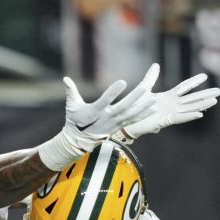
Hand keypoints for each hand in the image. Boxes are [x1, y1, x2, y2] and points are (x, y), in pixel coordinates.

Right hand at [38, 65, 160, 170]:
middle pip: (123, 107)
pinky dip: (143, 114)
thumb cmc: (74, 120)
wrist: (79, 140)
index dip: (113, 92)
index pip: (105, 100)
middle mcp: (106, 118)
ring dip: (143, 107)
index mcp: (94, 112)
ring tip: (154, 99)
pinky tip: (153, 108)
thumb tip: (65, 79)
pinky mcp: (119, 126)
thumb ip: (71, 91)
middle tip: (145, 87)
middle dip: (134, 97)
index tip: (122, 82)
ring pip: (131, 114)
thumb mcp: (71, 106)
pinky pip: (133, 120)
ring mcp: (114, 123)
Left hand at [113, 73, 219, 143]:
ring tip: (214, 101)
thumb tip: (156, 65)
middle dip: (205, 95)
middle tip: (219, 91)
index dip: (194, 81)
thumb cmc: (137, 107)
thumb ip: (151, 77)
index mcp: (168, 97)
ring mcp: (170, 113)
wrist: (128, 120)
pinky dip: (189, 116)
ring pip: (190, 108)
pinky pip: (180, 118)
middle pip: (192, 99)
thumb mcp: (144, 88)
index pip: (184, 88)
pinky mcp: (165, 121)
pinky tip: (200, 114)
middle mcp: (172, 105)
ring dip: (202, 105)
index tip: (205, 75)